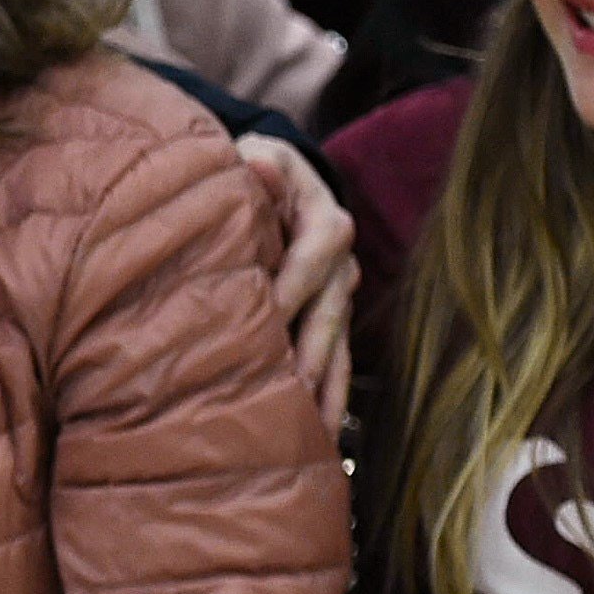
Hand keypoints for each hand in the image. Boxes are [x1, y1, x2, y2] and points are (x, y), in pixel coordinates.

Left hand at [238, 133, 355, 429]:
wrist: (278, 178)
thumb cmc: (254, 170)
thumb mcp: (256, 156)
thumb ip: (254, 166)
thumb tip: (254, 163)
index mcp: (323, 221)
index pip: (310, 259)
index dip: (290, 288)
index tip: (267, 321)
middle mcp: (340, 264)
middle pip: (330, 315)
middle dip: (312, 356)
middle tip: (293, 396)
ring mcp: (340, 296)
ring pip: (339, 348)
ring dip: (327, 392)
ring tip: (316, 438)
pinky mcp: (331, 320)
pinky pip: (336, 363)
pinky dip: (328, 398)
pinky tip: (319, 437)